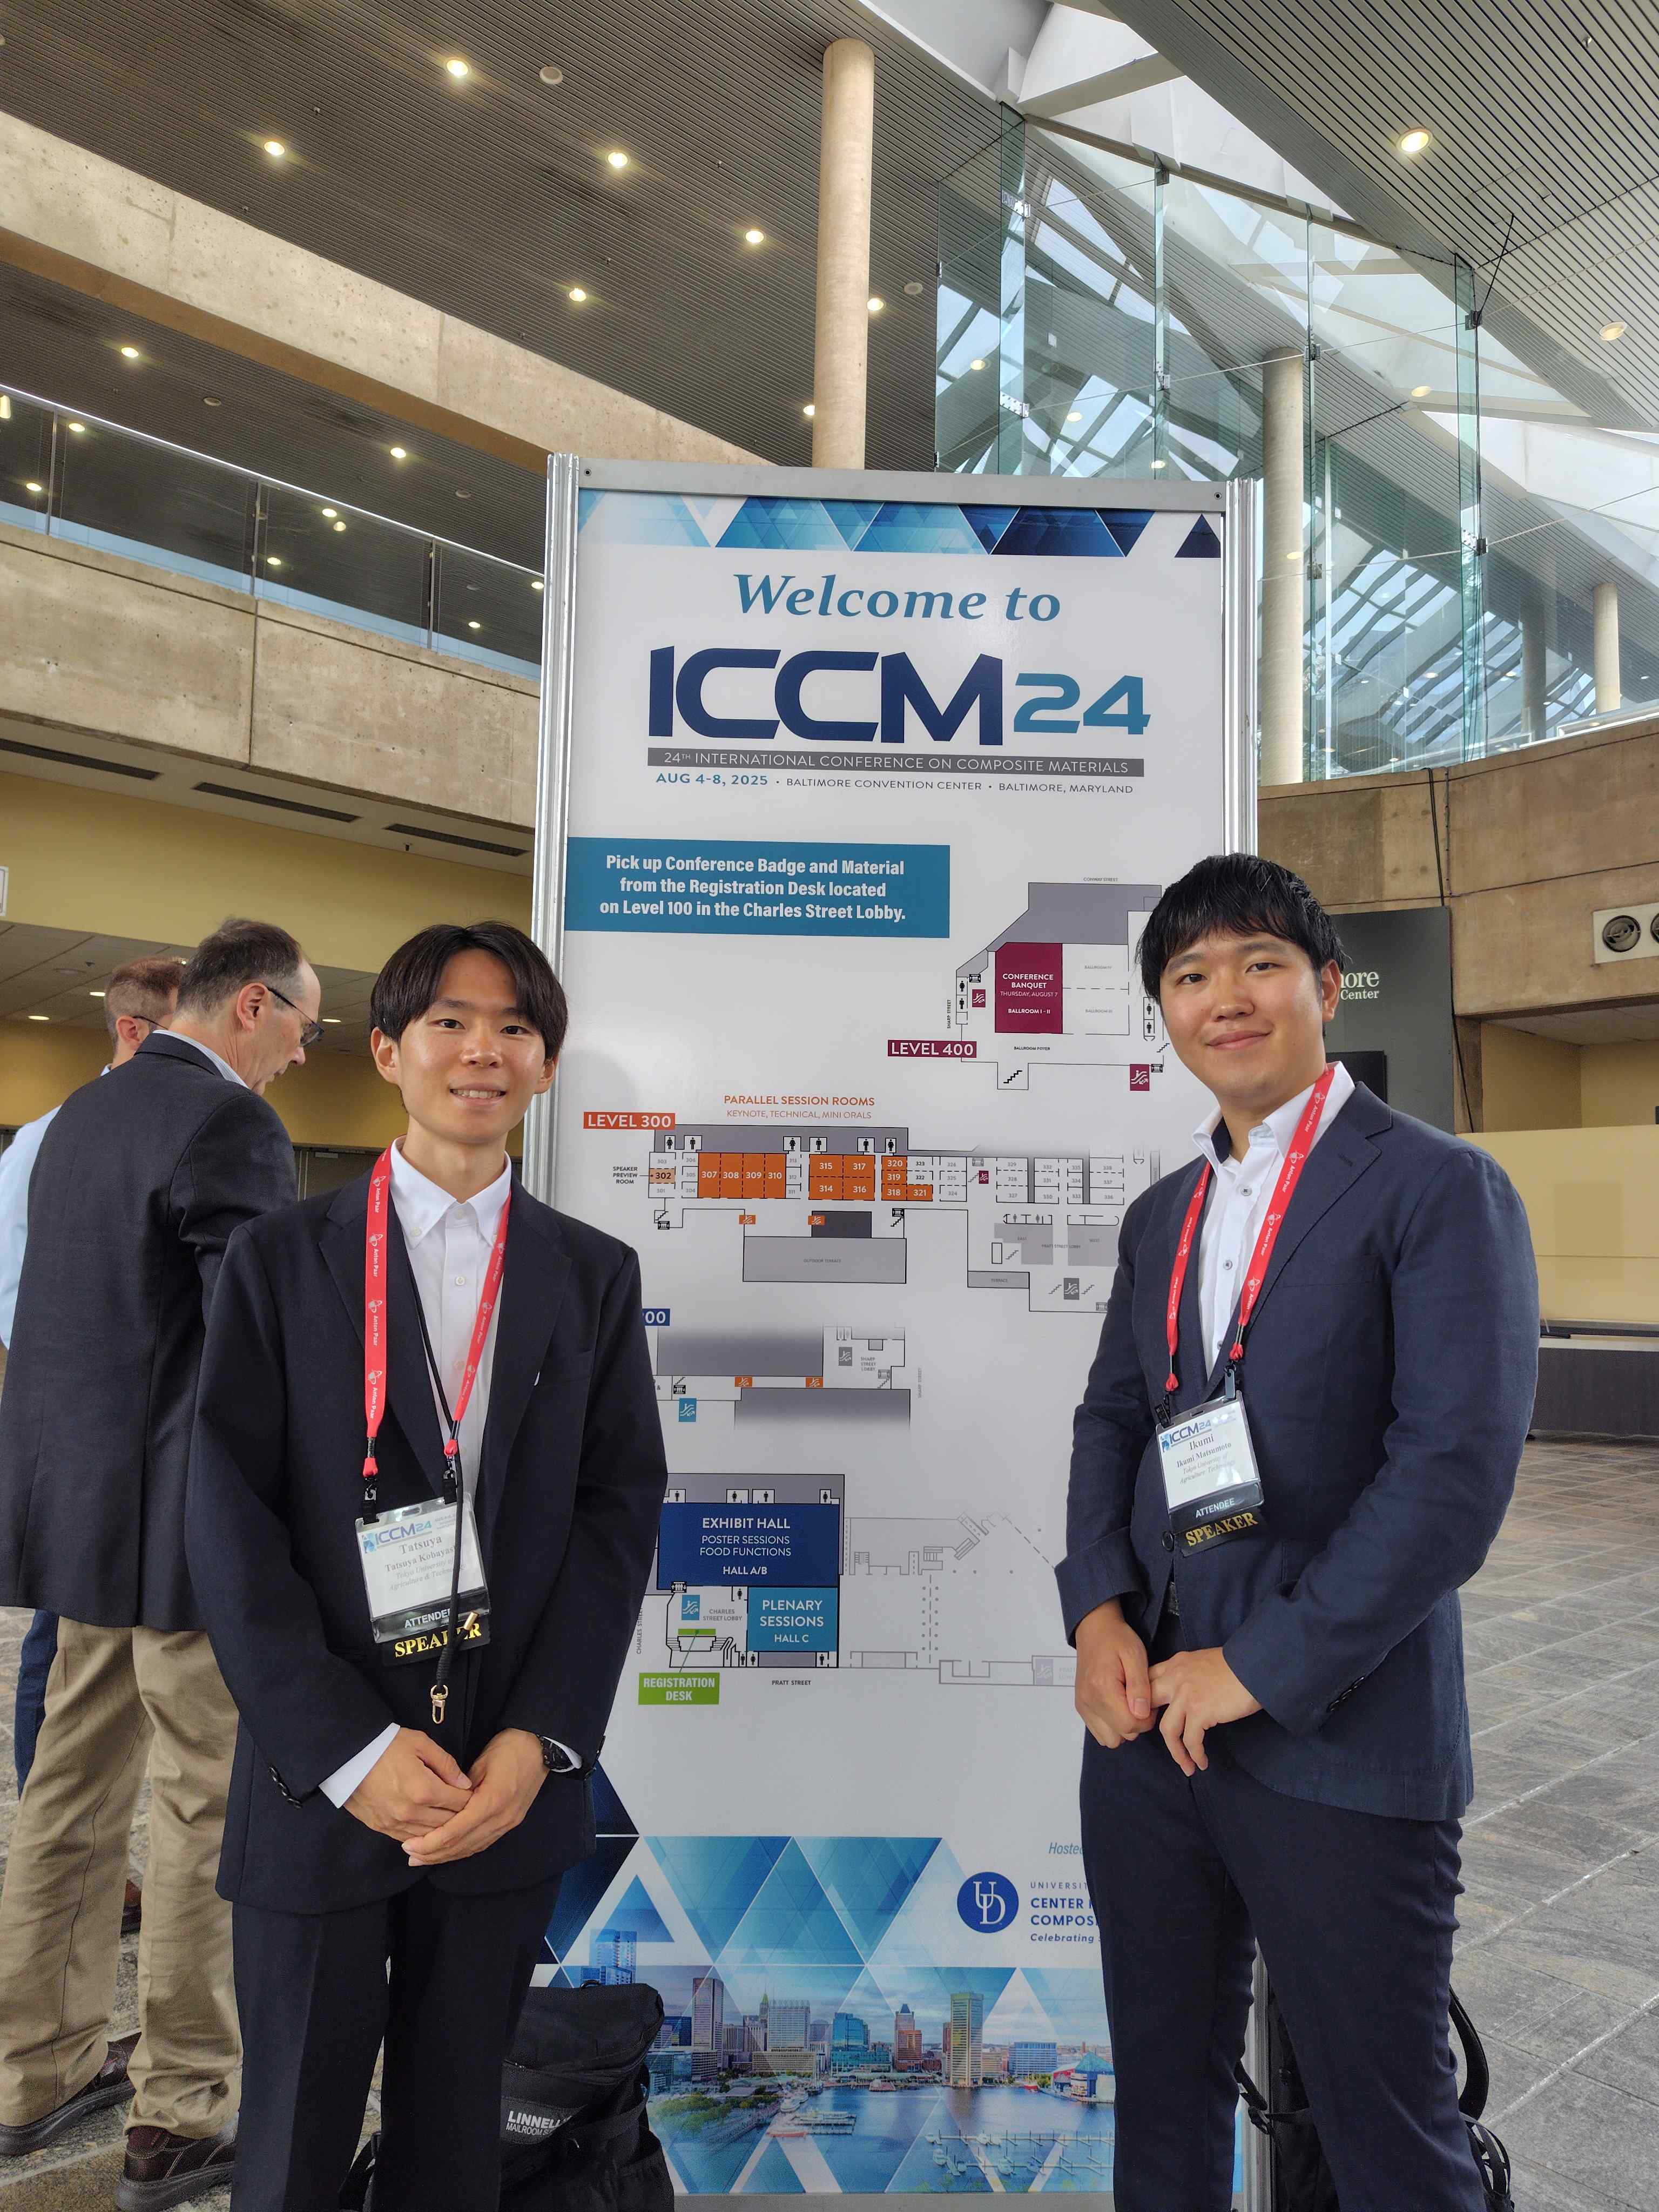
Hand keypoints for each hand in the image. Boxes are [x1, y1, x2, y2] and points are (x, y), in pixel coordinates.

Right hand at [345, 1728, 473, 1839]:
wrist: (348, 1756)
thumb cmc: (387, 1745)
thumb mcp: (421, 1744)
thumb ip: (446, 1764)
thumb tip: (465, 1784)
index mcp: (423, 1789)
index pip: (459, 1803)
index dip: (472, 1800)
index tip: (478, 1796)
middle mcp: (411, 1812)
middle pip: (447, 1823)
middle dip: (462, 1817)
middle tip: (470, 1811)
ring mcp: (395, 1823)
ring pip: (430, 1836)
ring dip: (443, 1830)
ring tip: (453, 1821)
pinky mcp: (382, 1828)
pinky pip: (409, 1839)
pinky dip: (423, 1836)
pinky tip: (430, 1830)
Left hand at [403, 1729, 547, 1867]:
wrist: (540, 1746)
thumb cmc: (508, 1747)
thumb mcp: (481, 1762)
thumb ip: (460, 1788)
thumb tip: (441, 1805)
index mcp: (492, 1801)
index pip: (456, 1830)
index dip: (432, 1842)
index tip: (410, 1845)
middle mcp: (501, 1818)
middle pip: (463, 1845)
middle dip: (434, 1853)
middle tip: (410, 1856)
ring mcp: (508, 1823)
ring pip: (472, 1848)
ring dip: (447, 1855)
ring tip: (423, 1859)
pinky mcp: (511, 1823)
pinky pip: (483, 1843)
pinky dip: (463, 1850)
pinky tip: (447, 1852)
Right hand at [1074, 1600, 1152, 1747]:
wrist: (1094, 1628)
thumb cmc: (1117, 1638)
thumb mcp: (1135, 1655)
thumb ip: (1140, 1686)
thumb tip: (1142, 1714)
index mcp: (1101, 1687)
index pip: (1130, 1724)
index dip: (1146, 1718)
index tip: (1148, 1700)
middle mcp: (1088, 1701)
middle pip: (1120, 1735)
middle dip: (1136, 1723)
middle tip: (1139, 1700)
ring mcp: (1082, 1705)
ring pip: (1109, 1739)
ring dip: (1123, 1727)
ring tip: (1128, 1704)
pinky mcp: (1081, 1707)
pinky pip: (1099, 1732)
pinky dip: (1111, 1725)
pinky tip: (1117, 1706)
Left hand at [1147, 1646, 1261, 1774]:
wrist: (1256, 1666)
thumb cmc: (1238, 1665)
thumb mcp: (1204, 1660)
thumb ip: (1190, 1674)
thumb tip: (1189, 1694)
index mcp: (1176, 1663)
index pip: (1147, 1680)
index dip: (1143, 1700)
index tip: (1150, 1718)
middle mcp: (1175, 1677)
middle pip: (1147, 1705)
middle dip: (1146, 1726)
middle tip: (1162, 1742)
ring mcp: (1185, 1695)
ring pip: (1167, 1730)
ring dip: (1176, 1752)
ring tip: (1187, 1766)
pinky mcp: (1200, 1711)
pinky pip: (1191, 1740)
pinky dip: (1195, 1755)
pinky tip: (1202, 1762)